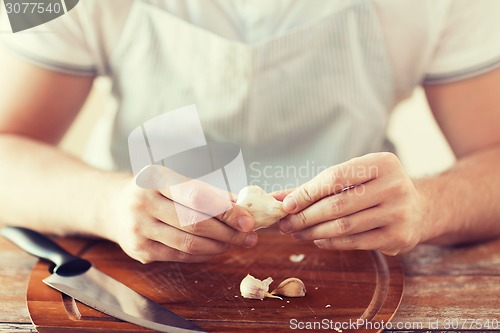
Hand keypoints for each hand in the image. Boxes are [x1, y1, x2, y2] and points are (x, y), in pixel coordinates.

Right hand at [102, 168, 256, 263]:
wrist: (114, 207)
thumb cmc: (155, 191)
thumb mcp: (177, 182)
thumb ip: (209, 192)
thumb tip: (244, 205)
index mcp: (155, 178)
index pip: (196, 196)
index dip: (225, 210)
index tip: (248, 220)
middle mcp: (143, 202)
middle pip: (195, 223)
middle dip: (228, 233)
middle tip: (249, 237)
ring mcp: (139, 228)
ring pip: (189, 244)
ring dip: (218, 246)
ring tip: (234, 242)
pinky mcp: (139, 250)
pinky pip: (180, 256)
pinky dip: (203, 255)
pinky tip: (215, 249)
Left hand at [278, 153, 427, 255]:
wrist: (419, 208)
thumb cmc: (374, 189)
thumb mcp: (354, 179)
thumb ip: (317, 186)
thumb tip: (276, 198)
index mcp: (382, 162)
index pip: (335, 177)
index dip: (307, 192)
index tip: (285, 205)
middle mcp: (395, 185)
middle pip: (337, 204)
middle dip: (305, 216)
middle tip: (285, 224)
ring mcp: (399, 212)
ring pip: (344, 225)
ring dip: (314, 232)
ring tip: (296, 233)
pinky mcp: (399, 236)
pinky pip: (356, 242)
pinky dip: (331, 242)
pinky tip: (317, 240)